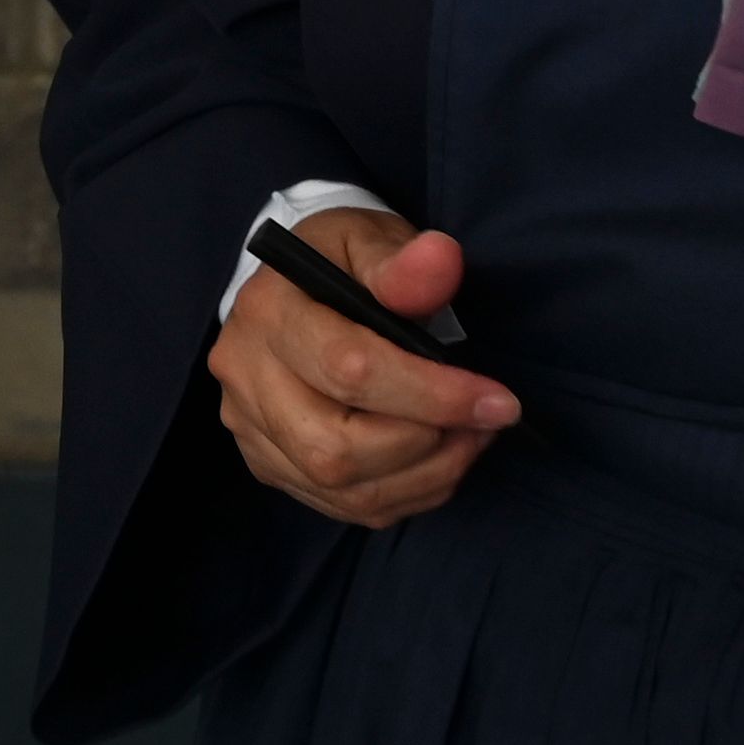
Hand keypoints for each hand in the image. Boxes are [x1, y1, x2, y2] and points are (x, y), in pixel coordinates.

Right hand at [210, 212, 518, 528]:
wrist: (296, 288)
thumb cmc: (342, 262)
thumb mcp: (372, 239)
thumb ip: (403, 261)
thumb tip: (440, 260)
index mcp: (268, 310)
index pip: (349, 370)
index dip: (431, 394)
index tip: (498, 400)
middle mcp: (246, 375)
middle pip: (333, 448)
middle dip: (426, 445)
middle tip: (483, 422)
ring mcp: (250, 428)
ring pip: (339, 487)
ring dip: (424, 475)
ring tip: (470, 439)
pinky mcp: (268, 463)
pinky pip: (341, 504)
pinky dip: (404, 493)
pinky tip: (438, 461)